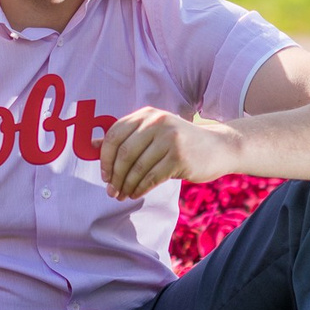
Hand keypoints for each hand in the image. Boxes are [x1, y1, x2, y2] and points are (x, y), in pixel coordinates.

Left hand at [99, 107, 239, 199]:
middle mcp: (157, 123)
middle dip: (114, 176)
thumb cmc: (180, 142)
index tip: (104, 175)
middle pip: (124, 153)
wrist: (219, 147)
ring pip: (137, 168)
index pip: (114, 134)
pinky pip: (151, 177)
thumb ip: (124, 138)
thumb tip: (90, 145)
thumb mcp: (152, 134)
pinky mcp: (179, 158)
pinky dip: (140, 188)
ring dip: (126, 185)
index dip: (104, 157)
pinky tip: (136, 193)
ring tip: (122, 195)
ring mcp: (169, 139)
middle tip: (111, 191)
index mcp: (147, 115)